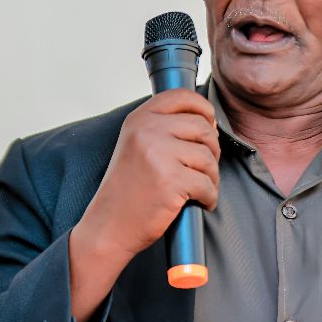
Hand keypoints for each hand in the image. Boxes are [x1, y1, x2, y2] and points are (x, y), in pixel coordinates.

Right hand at [68, 89, 218, 321]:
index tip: (209, 124)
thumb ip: (163, 127)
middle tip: (205, 168)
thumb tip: (208, 119)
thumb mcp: (136, 145)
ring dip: (212, 176)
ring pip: (209, 156)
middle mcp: (147, 131)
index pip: (182, 96)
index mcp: (139, 118)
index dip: (203, 108)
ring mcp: (159, 154)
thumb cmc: (128, 188)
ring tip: (201, 187)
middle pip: (203, 127)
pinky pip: (208, 184)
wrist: (108, 226)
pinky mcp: (171, 180)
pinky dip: (210, 196)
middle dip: (212, 149)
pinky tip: (201, 202)